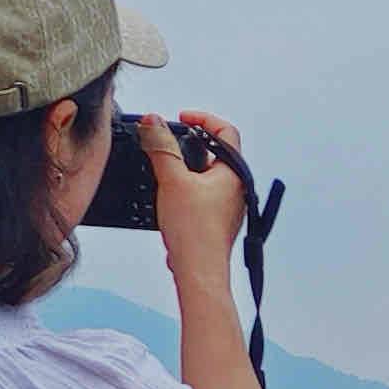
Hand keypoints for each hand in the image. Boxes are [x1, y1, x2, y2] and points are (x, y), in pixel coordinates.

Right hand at [140, 112, 250, 282]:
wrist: (199, 271)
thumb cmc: (195, 232)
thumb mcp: (172, 180)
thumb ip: (161, 147)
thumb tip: (152, 121)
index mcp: (234, 173)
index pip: (225, 131)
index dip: (203, 118)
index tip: (182, 118)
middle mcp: (236, 188)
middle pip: (214, 152)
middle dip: (189, 143)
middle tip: (168, 142)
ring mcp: (228, 206)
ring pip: (206, 174)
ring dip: (185, 167)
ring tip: (165, 170)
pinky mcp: (216, 220)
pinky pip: (201, 194)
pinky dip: (185, 188)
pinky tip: (168, 197)